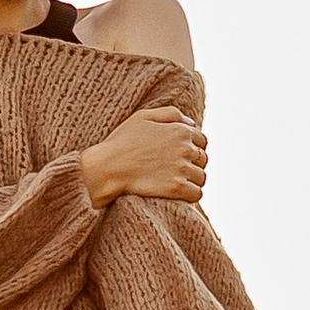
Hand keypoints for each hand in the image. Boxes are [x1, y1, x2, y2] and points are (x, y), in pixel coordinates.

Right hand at [81, 106, 208, 207]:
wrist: (106, 168)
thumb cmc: (121, 142)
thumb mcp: (143, 117)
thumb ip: (170, 114)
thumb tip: (191, 123)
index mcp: (180, 130)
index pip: (202, 141)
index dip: (192, 148)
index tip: (179, 156)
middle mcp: (185, 148)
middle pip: (203, 159)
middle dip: (192, 165)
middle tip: (174, 171)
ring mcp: (181, 168)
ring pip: (201, 178)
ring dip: (191, 181)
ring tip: (175, 183)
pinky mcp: (176, 188)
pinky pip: (196, 194)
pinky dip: (190, 195)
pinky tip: (178, 194)